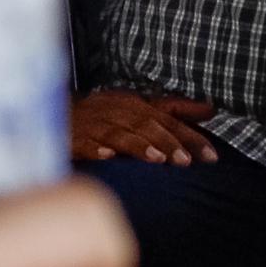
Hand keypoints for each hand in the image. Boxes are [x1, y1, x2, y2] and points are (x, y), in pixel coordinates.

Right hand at [70, 91, 220, 166]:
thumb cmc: (105, 114)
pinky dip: (95, 149)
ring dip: (138, 146)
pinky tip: (107, 157)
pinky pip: (84, 143)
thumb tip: (211, 110)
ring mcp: (94, 124)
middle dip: (168, 143)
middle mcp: (117, 112)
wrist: (53, 112)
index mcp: (135, 105)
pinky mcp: (72, 138)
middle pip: (147, 126)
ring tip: (157, 159)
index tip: (212, 156)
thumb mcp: (140, 108)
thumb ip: (175, 111)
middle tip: (185, 161)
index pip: (169, 121)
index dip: (191, 137)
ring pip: (119, 134)